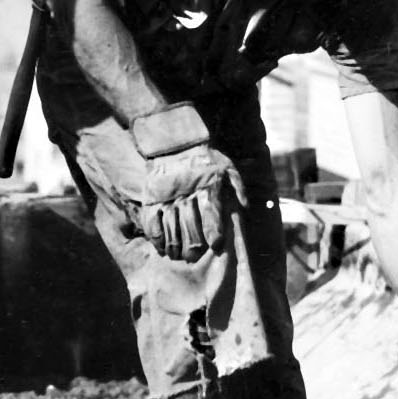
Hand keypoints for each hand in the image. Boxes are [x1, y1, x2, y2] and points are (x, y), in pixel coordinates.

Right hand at [135, 141, 247, 260]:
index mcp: (206, 186)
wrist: (175, 142)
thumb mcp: (228, 167)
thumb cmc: (206, 158)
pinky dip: (157, 237)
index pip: (210, 212)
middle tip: (194, 256)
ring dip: (174, 245)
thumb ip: (238, 188)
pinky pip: (152, 222)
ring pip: (170, 227)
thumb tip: (246, 208)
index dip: (212, 230)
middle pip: (189, 224)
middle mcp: (186, 193)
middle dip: (193, 244)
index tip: (215, 244)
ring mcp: (167, 197)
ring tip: (179, 256)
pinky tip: (162, 248)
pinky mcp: (152, 198)